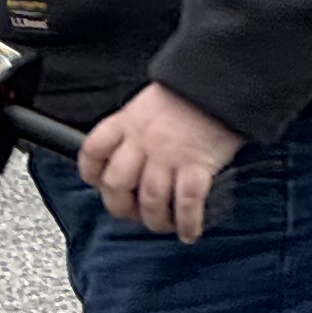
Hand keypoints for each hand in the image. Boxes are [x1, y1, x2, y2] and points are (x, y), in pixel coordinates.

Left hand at [79, 83, 243, 243]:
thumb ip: (135, 128)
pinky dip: (187, 223)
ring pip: (149, 199)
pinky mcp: (197, 165)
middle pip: (116, 184)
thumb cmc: (188, 92)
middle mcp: (142, 141)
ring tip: (162, 224)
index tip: (99, 184)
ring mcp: (168, 155)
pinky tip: (189, 232)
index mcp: (127, 122)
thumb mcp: (149, 103)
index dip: (92, 174)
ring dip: (154, 220)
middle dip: (121, 206)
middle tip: (132, 213)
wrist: (219, 80)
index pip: (93, 151)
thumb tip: (132, 156)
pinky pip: (186, 203)